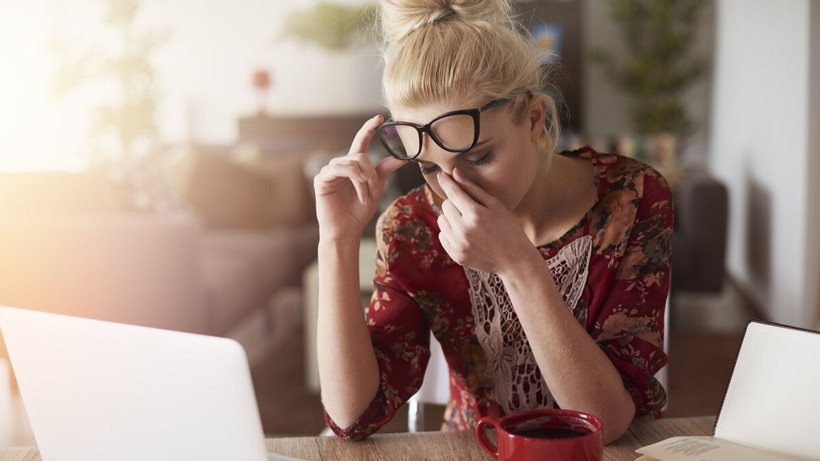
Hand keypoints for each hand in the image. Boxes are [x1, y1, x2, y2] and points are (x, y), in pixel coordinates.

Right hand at [314, 115, 406, 241]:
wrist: (346, 230)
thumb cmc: (358, 212)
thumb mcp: (376, 189)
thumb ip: (384, 172)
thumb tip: (401, 158)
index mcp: (353, 166)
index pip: (361, 142)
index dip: (368, 129)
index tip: (379, 118)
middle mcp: (340, 165)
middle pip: (361, 156)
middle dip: (372, 174)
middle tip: (374, 191)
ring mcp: (330, 171)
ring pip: (353, 162)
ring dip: (365, 180)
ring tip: (366, 196)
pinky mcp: (322, 179)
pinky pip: (341, 170)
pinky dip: (355, 182)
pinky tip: (359, 195)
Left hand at [436, 168, 536, 274]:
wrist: (515, 261)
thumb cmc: (509, 229)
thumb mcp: (495, 205)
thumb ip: (473, 189)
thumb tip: (454, 173)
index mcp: (476, 214)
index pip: (453, 192)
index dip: (446, 181)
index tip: (441, 174)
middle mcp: (464, 230)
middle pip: (446, 205)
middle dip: (455, 203)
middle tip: (471, 209)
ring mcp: (458, 244)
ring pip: (441, 220)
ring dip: (451, 218)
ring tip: (468, 223)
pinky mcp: (456, 255)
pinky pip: (442, 235)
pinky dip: (450, 232)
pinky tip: (466, 235)